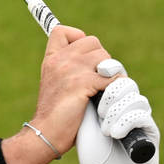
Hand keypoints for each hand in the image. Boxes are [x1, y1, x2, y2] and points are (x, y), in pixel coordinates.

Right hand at [28, 26, 117, 155]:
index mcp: (51, 58)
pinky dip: (116, 87)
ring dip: (111, 73)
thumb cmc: (55, 112)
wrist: (46, 132)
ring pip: (106, 58)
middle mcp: (60, 60)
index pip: (62, 31)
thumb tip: (98, 62)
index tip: (82, 55)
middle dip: (101, 59)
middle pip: (93, 42)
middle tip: (97, 78)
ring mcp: (71, 70)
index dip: (78, 38)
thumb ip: (69, 67)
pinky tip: (108, 96)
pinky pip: (113, 77)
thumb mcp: (55, 82)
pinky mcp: (83, 83)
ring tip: (103, 89)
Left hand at [77, 73, 159, 163]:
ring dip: (116, 111)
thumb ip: (87, 100)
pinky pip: (142, 116)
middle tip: (98, 110)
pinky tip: (113, 134)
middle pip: (126, 84)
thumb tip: (84, 75)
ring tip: (105, 130)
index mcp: (111, 103)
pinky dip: (126, 122)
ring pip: (135, 99)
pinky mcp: (150, 132)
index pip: (113, 78)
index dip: (107, 74)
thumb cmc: (94, 154)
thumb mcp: (84, 123)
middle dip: (111, 93)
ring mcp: (141, 119)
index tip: (96, 75)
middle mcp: (128, 108)